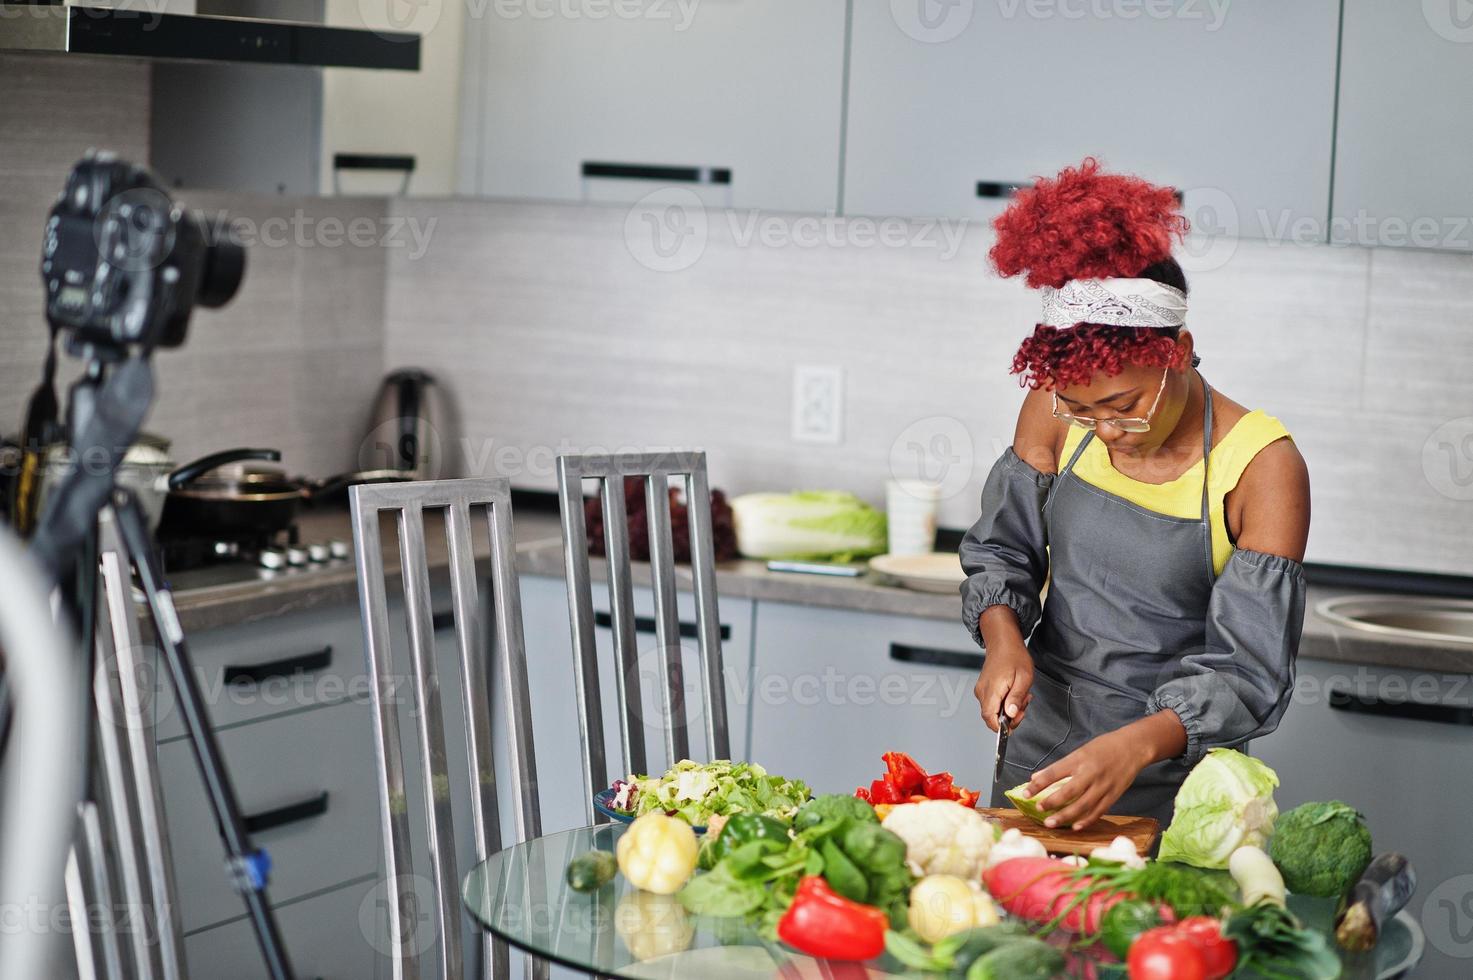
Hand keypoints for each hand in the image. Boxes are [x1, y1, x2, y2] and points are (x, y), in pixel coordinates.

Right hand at [973, 638, 1032, 732]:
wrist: (1003, 642)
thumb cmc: (1014, 656)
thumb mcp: (1024, 677)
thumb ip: (1016, 697)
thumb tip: (1010, 714)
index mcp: (992, 690)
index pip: (990, 718)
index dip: (1002, 727)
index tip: (1015, 720)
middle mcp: (982, 692)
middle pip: (992, 717)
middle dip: (1010, 716)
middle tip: (1023, 703)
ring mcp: (981, 690)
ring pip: (993, 711)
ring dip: (1008, 709)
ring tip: (1020, 695)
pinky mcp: (983, 689)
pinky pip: (992, 703)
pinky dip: (1004, 703)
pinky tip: (1013, 692)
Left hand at [1027, 730, 1146, 830]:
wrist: (1133, 747)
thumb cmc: (1104, 747)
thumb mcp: (1079, 751)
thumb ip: (1059, 766)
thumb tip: (1036, 778)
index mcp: (1080, 759)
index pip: (1054, 772)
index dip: (1038, 784)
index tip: (1025, 793)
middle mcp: (1091, 773)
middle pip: (1069, 791)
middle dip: (1052, 802)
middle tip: (1038, 810)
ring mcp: (1104, 785)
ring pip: (1083, 805)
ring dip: (1065, 816)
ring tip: (1050, 823)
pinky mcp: (1114, 795)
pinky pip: (1099, 811)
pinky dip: (1086, 820)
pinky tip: (1075, 827)